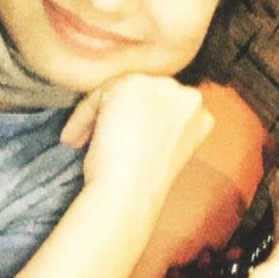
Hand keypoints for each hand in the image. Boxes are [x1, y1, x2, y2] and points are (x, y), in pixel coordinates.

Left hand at [61, 73, 212, 220]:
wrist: (131, 194)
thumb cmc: (144, 185)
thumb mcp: (168, 152)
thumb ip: (162, 127)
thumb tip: (133, 116)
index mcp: (202, 117)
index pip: (164, 107)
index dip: (139, 123)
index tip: (121, 139)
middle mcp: (189, 96)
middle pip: (144, 94)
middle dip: (119, 114)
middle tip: (97, 138)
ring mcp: (162, 86)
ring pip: (120, 92)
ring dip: (98, 116)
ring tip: (83, 141)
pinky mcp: (132, 83)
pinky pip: (98, 95)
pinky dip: (82, 118)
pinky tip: (76, 140)